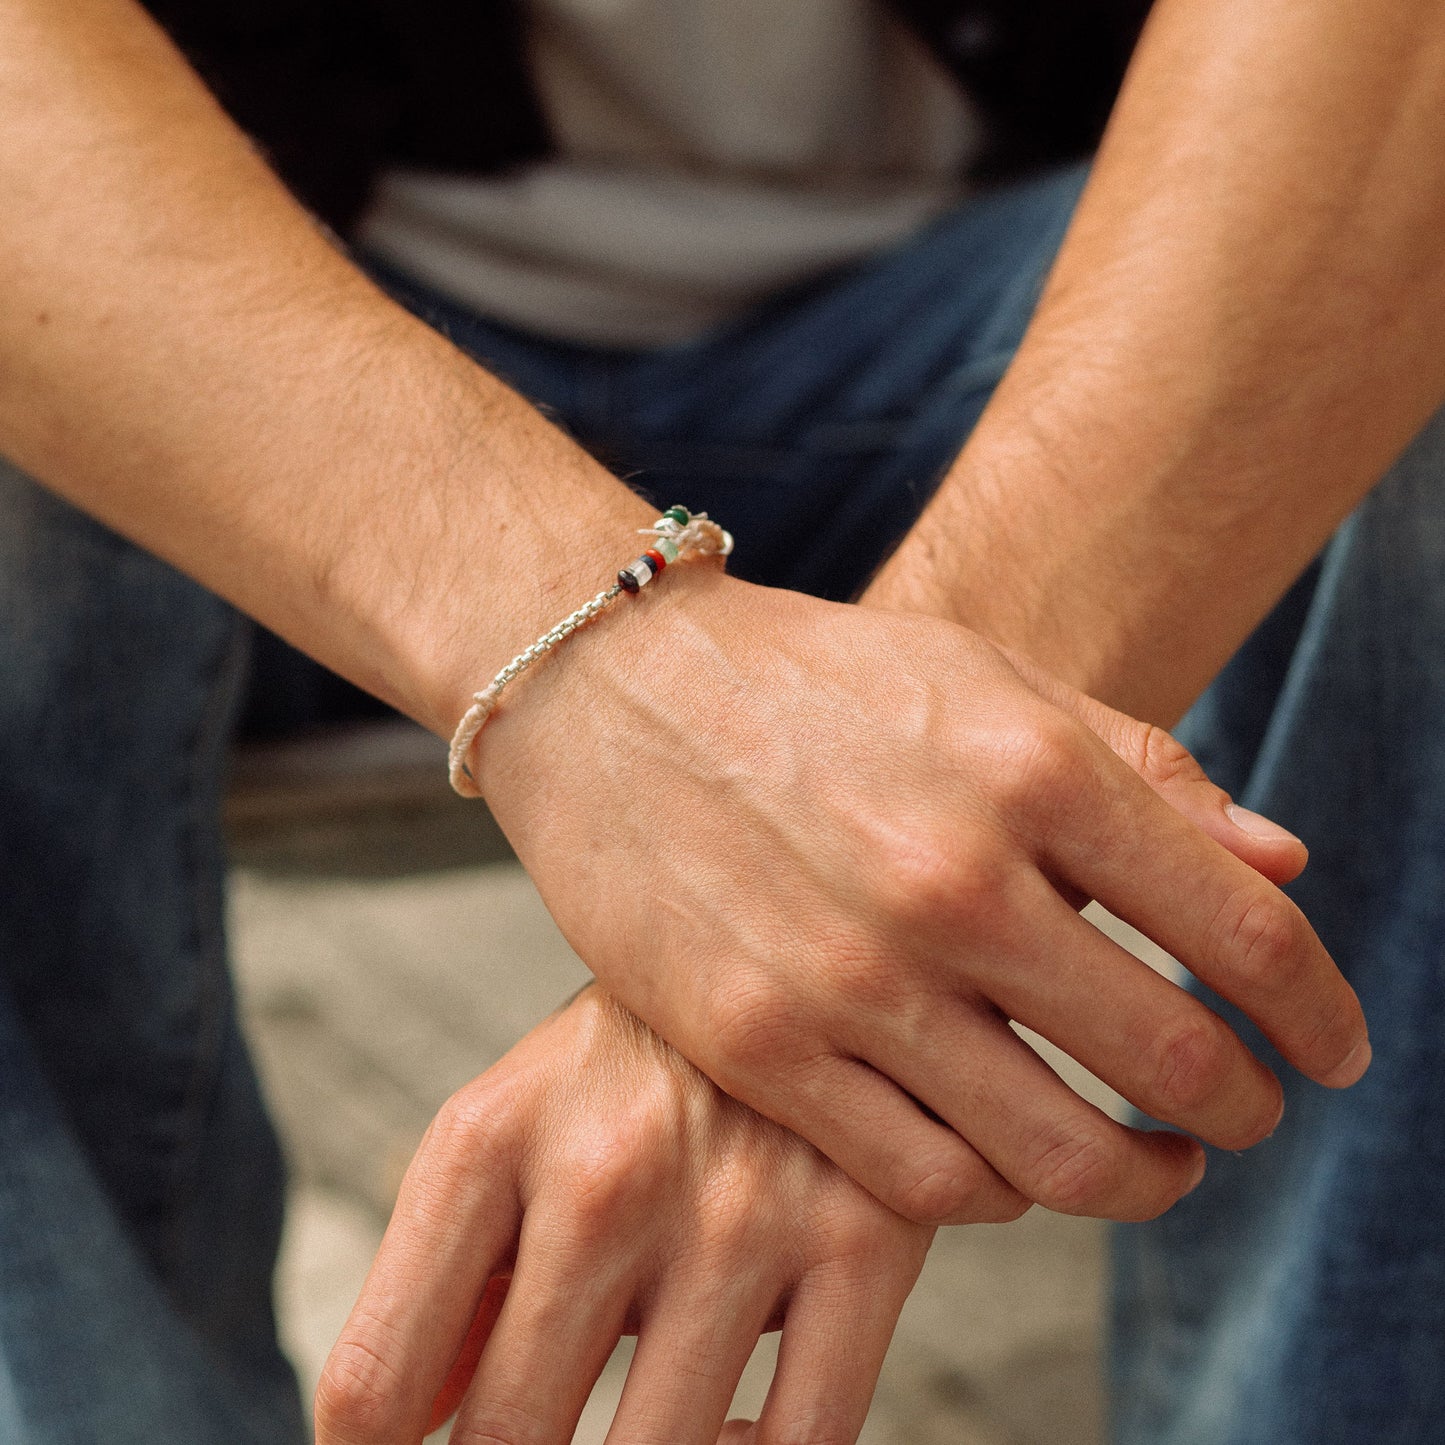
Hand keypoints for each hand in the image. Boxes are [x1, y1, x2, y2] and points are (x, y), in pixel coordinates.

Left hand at [315, 986, 930, 1444]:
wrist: (794, 952)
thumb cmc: (628, 1067)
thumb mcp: (511, 1132)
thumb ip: (445, 1282)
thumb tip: (389, 1431)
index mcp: (490, 1140)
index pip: (373, 1386)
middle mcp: (604, 1173)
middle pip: (509, 1437)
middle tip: (537, 1427)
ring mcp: (738, 1210)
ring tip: (631, 1425)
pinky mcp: (863, 1238)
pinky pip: (802, 1443)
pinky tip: (731, 1427)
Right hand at [474, 573, 1368, 1225]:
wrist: (612, 687)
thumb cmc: (815, 678)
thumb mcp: (988, 676)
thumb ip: (1142, 769)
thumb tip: (1283, 866)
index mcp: (1032, 767)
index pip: (1245, 933)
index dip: (1322, 1010)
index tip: (1337, 1049)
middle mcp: (953, 879)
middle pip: (1175, 1062)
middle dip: (1249, 1107)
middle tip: (1252, 1113)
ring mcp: (850, 975)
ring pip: (1059, 1155)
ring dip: (1141, 1180)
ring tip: (1154, 1164)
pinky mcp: (758, 1043)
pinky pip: (925, 1180)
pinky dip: (1000, 1193)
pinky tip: (1013, 1160)